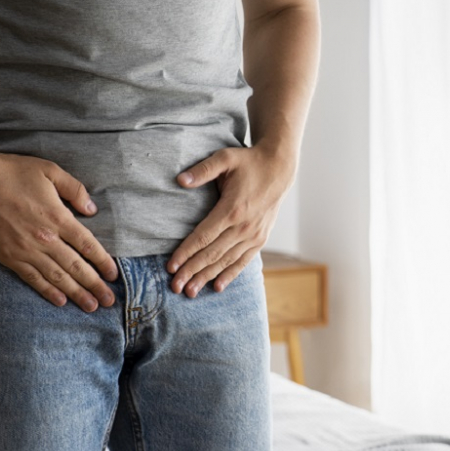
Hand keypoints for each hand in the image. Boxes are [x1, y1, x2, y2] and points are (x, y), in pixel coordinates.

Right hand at [0, 150, 118, 311]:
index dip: (103, 262)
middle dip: (95, 285)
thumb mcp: (50, 171)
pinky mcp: (9, 257)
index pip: (87, 245)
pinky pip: (33, 278)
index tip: (113, 274)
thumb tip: (92, 209)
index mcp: (58, 217)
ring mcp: (26, 250)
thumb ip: (75, 190)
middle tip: (109, 301)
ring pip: (57, 277)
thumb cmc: (13, 173)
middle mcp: (45, 238)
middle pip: (76, 267)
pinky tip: (60, 301)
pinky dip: (48, 291)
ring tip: (91, 306)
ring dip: (76, 293)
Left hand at [167, 143, 295, 296]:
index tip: (171, 267)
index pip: (203, 237)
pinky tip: (216, 287)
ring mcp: (253, 235)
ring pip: (226, 261)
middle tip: (175, 287)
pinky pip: (243, 261)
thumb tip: (180, 180)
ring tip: (190, 292)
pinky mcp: (260, 239)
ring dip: (207, 277)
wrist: (279, 168)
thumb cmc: (248, 162)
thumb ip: (202, 170)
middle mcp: (243, 227)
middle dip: (192, 271)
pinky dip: (230, 275)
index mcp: (232, 209)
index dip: (186, 253)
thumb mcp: (225, 158)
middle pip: (212, 254)